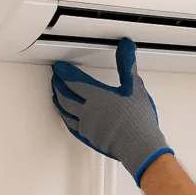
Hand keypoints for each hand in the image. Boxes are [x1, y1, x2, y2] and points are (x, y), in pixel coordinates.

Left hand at [51, 38, 173, 185]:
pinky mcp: (90, 139)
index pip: (74, 81)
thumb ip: (127, 65)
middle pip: (65, 96)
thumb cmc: (138, 120)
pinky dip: (66, 119)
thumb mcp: (136, 87)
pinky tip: (67, 118)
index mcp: (96, 96)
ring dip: (58, 102)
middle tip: (55, 79)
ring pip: (65, 112)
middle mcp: (87, 111)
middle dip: (58, 85)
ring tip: (56, 96)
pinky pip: (72, 126)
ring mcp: (87, 126)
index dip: (64, 72)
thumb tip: (126, 47)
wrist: (141, 147)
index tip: (59, 67)